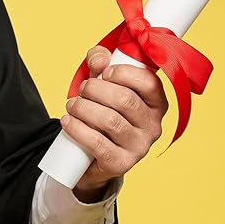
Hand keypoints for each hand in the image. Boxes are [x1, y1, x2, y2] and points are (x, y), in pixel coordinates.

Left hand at [60, 44, 168, 200]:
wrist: (92, 155)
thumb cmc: (102, 111)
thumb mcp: (103, 82)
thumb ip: (101, 61)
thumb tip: (98, 59)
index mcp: (156, 104)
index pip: (149, 83)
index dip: (123, 73)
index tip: (103, 72)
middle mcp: (153, 126)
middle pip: (125, 100)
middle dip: (96, 89)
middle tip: (83, 89)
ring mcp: (139, 147)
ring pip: (110, 121)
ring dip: (84, 108)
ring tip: (72, 105)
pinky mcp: (121, 163)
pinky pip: (98, 143)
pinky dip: (78, 129)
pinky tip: (67, 121)